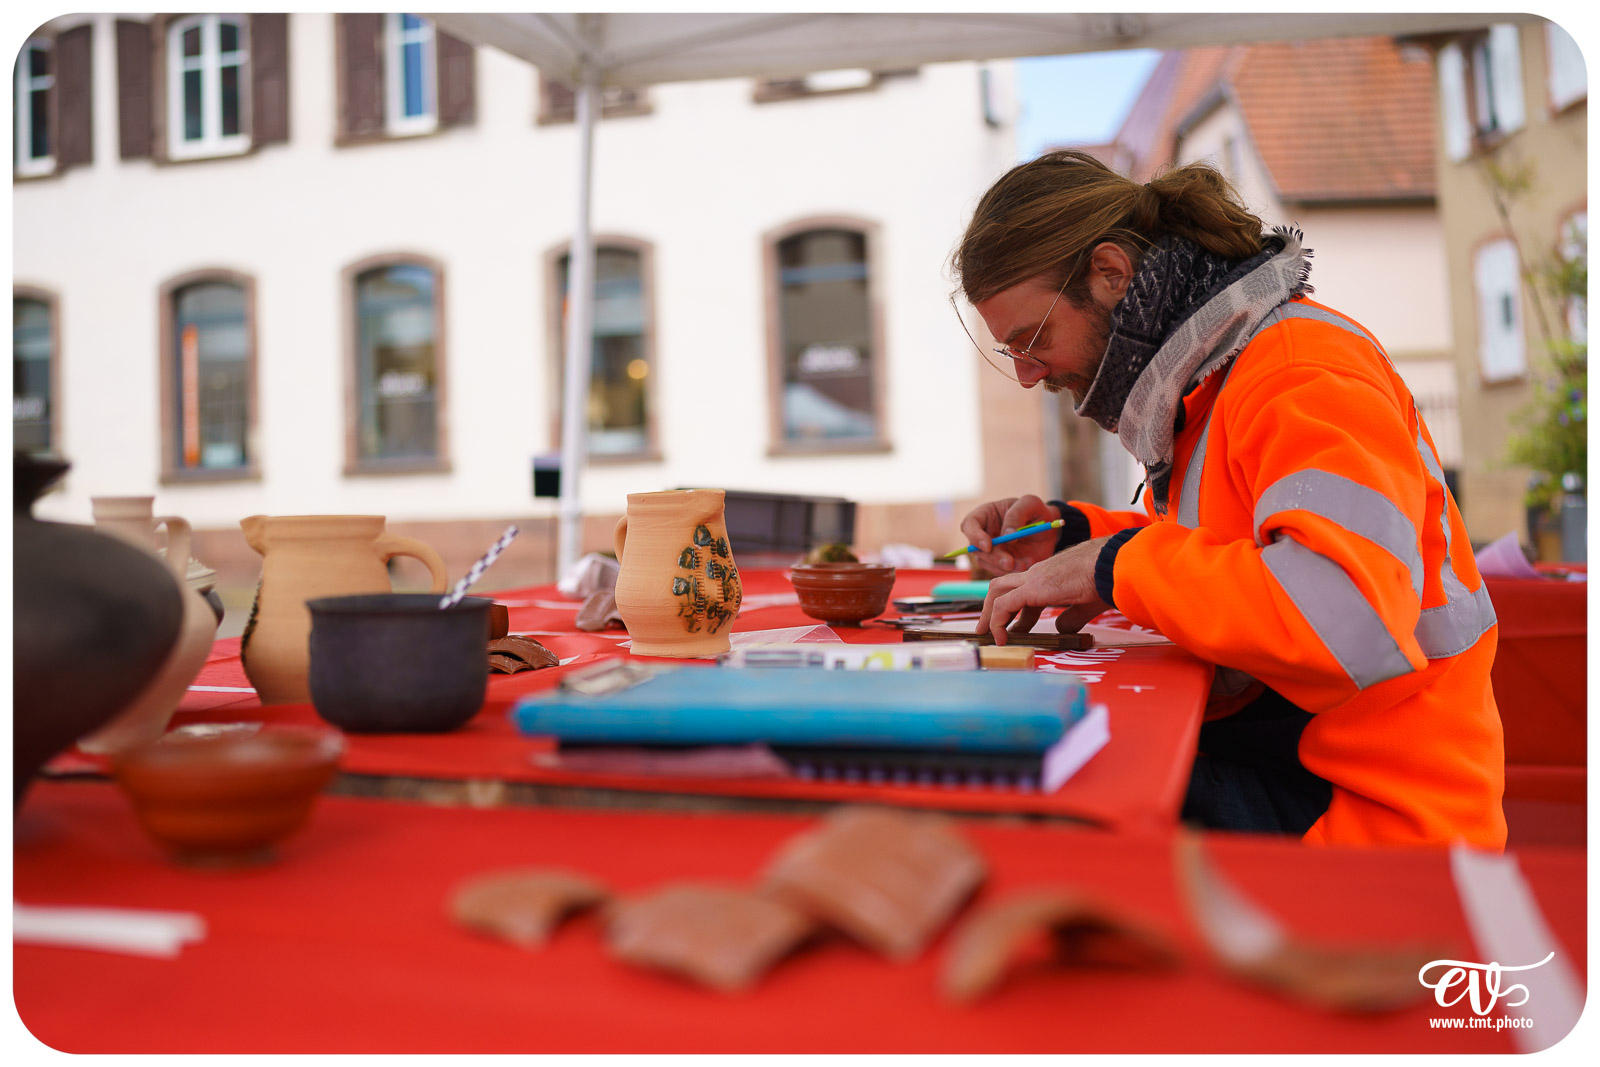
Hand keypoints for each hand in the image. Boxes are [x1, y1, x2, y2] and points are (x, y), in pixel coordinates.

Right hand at [958, 495, 1060, 574]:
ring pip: (987, 564)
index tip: (988, 546)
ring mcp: (992, 551)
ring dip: (1003, 568)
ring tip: (1023, 565)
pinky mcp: (1002, 564)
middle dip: (993, 558)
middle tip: (1009, 562)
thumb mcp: (1030, 503)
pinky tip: (1027, 565)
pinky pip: (1000, 572)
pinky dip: (1012, 572)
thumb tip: (1007, 535)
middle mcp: (984, 534)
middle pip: (976, 549)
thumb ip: (1017, 514)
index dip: (974, 537)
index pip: (969, 525)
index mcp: (985, 515)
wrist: (1050, 530)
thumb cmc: (1036, 511)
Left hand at [977, 536, 1110, 644]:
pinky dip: (997, 622)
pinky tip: (1001, 638)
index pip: (1022, 592)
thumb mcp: (1086, 604)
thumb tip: (1061, 629)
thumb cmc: (1106, 579)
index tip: (1013, 631)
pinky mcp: (1032, 588)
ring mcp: (1032, 578)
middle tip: (988, 631)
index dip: (1014, 612)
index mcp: (1049, 576)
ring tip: (987, 636)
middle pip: (1002, 587)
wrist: (1112, 564)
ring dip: (989, 614)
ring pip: (997, 592)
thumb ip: (1072, 617)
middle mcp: (1036, 574)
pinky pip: (1003, 605)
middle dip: (991, 609)